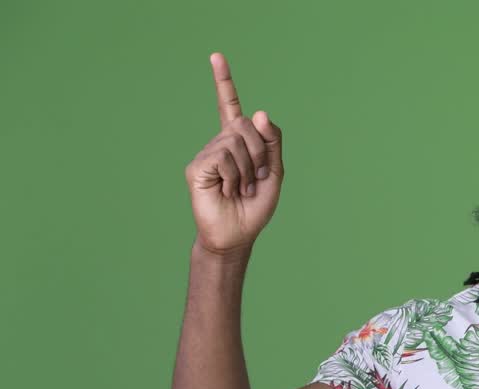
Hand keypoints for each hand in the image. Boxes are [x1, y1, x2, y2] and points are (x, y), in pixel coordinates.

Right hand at [184, 52, 284, 254]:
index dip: (223, 82)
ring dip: (248, 171)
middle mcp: (219, 143)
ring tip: (241, 189)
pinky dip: (234, 177)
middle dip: (260, 154)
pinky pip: (223, 157)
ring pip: (236, 142)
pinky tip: (227, 190)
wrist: (238, 235)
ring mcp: (206, 154)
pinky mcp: (197, 168)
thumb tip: (259, 112)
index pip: (229, 107)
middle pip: (245, 126)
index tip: (216, 56)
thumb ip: (272, 142)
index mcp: (238, 143)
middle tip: (255, 181)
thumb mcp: (274, 173)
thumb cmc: (255, 206)